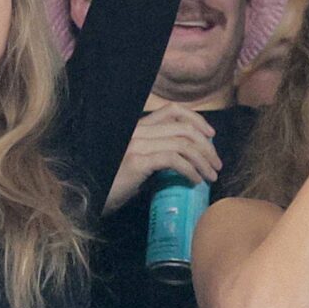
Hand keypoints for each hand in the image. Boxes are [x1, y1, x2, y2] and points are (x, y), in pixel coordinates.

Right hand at [104, 105, 223, 212]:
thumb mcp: (138, 164)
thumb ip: (158, 155)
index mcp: (138, 128)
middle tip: (216, 164)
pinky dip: (190, 170)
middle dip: (207, 146)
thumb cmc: (115, 185)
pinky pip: (173, 160)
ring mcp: (137, 144)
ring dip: (203, 160)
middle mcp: (138, 131)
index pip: (172, 110)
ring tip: (211, 176)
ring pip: (183, 143)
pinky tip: (195, 181)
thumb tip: (189, 160)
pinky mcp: (137, 161)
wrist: (92, 197)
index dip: (196, 120)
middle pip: (183, 127)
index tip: (211, 136)